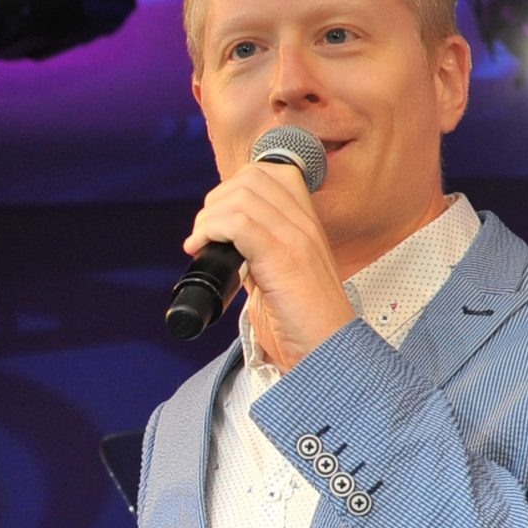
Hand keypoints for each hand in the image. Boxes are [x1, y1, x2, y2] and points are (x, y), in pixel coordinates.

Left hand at [183, 158, 349, 368]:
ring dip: (208, 217)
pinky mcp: (284, 258)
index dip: (234, 188)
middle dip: (216, 201)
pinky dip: (210, 230)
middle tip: (205, 236)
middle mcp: (305, 223)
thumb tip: (222, 242)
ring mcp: (297, 238)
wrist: (326, 354)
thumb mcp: (278, 276)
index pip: (271, 172)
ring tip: (201, 245)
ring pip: (241, 196)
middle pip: (252, 177)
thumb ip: (257, 252)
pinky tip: (200, 250)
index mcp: (307, 223)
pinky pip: (239, 223)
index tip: (218, 222)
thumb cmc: (300, 325)